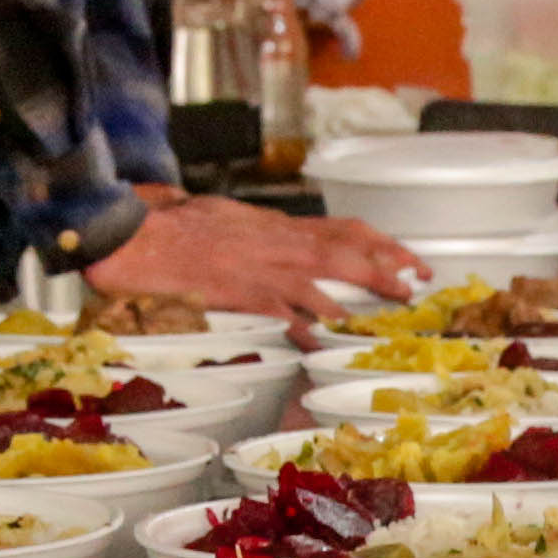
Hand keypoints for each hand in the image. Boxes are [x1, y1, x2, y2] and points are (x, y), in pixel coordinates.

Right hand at [94, 193, 422, 315]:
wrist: (141, 237)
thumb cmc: (173, 226)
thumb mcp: (223, 216)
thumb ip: (253, 229)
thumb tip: (265, 235)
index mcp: (275, 226)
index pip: (341, 229)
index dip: (380, 242)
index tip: (406, 257)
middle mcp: (277, 244)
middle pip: (348, 252)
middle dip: (388, 266)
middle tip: (416, 285)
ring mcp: (263, 269)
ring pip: (327, 280)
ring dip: (361, 296)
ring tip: (390, 309)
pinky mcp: (244, 294)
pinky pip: (287, 312)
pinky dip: (310, 327)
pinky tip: (328, 341)